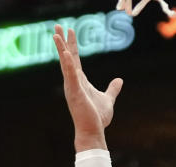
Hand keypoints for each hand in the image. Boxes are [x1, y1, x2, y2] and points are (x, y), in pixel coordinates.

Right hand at [53, 25, 122, 151]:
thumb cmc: (97, 118)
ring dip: (61, 49)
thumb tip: (119, 81)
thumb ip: (112, 89)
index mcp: (80, 81)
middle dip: (63, 41)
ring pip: (65, 64)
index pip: (75, 59)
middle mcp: (74, 82)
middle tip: (57, 25)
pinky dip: (68, 66)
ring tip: (56, 34)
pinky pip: (71, 77)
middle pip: (67, 58)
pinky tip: (66, 54)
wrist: (93, 132)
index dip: (72, 45)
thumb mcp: (108, 99)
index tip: (69, 31)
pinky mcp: (75, 94)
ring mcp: (73, 87)